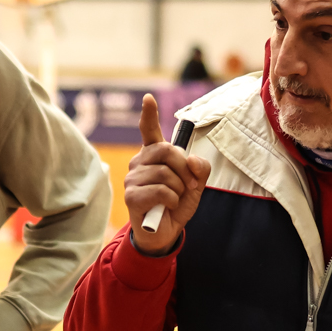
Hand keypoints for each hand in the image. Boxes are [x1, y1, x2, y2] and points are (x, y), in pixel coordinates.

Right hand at [126, 94, 210, 254]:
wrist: (165, 232)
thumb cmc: (176, 204)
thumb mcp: (196, 184)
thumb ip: (200, 168)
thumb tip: (192, 160)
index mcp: (154, 156)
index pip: (149, 130)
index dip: (149, 114)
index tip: (149, 98)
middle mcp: (140, 162)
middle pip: (167, 151)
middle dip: (185, 170)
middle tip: (189, 186)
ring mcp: (132, 178)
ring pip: (165, 174)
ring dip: (179, 189)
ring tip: (175, 199)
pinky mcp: (131, 196)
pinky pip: (161, 190)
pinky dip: (172, 200)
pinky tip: (167, 207)